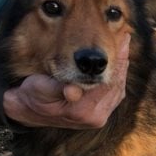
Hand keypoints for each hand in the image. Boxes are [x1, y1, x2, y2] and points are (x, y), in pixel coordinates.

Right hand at [3, 34, 129, 128]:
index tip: (120, 39)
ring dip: (121, 68)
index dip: (115, 60)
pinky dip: (117, 78)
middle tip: (126, 37)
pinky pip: (114, 96)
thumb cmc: (33, 94)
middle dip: (121, 60)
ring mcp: (98, 119)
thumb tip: (72, 92)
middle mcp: (95, 118)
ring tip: (124, 46)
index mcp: (83, 111)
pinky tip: (118, 63)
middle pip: (116, 86)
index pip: (106, 82)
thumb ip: (58, 89)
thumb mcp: (41, 88)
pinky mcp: (99, 116)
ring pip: (117, 90)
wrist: (28, 110)